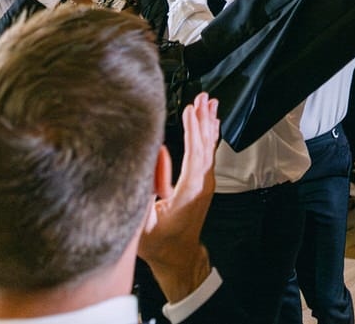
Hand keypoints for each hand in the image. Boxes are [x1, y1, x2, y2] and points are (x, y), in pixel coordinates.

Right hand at [139, 94, 219, 302]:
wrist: (178, 257)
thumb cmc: (159, 243)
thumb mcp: (144, 225)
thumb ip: (147, 192)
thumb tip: (154, 156)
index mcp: (188, 193)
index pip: (193, 155)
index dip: (192, 131)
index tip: (189, 110)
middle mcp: (202, 186)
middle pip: (205, 147)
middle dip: (203, 119)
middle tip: (202, 97)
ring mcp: (206, 184)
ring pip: (209, 148)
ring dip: (208, 124)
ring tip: (209, 102)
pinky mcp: (204, 184)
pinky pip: (208, 154)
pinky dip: (209, 135)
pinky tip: (210, 122)